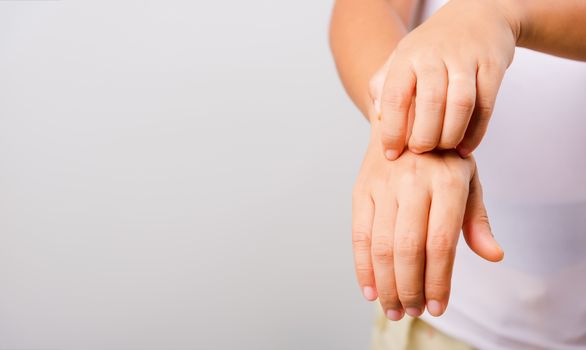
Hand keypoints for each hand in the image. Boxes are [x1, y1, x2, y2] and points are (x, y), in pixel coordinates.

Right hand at [352, 128, 503, 319]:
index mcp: (448, 181)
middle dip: (410, 287)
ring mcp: (383, 184)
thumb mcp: (469, 179)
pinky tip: (370, 290)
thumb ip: (478, 219)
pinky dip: (362, 267)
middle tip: (412, 312)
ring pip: (381, 245)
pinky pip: (358, 235)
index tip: (437, 307)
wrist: (404, 120)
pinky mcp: (361, 190)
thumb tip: (494, 255)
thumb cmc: (442, 158)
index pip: (441, 242)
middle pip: (408, 247)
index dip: (438, 280)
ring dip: (386, 284)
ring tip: (393, 309)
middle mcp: (414, 181)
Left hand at [370, 0, 517, 158]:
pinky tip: (465, 147)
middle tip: (421, 152)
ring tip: (443, 149)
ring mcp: (466, 60)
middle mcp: (435, 56)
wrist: (479, 12)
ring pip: (460, 105)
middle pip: (430, 104)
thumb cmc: (434, 44)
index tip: (391, 153)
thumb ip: (384, 84)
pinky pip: (486, 106)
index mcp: (407, 57)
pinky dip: (476, 133)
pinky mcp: (492, 66)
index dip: (392, 130)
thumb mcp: (402, 56)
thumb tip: (377, 116)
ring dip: (451, 135)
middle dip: (424, 137)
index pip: (395, 97)